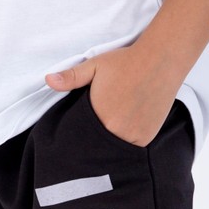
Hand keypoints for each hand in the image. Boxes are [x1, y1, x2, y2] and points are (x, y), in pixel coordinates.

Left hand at [45, 45, 181, 147]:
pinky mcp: (146, 138)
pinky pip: (132, 147)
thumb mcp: (94, 66)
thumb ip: (71, 77)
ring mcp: (133, 136)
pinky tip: (127, 129)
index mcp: (99, 117)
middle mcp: (116, 131)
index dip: (81, 134)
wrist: (160, 60)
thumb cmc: (126, 62)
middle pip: (99, 144)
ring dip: (112, 142)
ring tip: (114, 127)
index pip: (83, 135)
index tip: (83, 130)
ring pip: (115, 148)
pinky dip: (128, 142)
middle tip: (102, 126)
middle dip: (96, 139)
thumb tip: (48, 80)